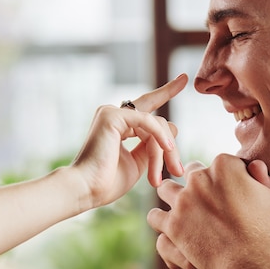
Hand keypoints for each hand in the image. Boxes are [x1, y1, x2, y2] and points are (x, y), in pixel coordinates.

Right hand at [72, 74, 186, 207]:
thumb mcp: (137, 163)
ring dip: (163, 152)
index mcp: (119, 125)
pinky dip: (159, 136)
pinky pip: (148, 121)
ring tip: (157, 178)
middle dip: (171, 147)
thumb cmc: (107, 183)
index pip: (147, 106)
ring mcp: (112, 112)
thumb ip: (152, 146)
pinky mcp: (112, 115)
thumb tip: (173, 128)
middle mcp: (115, 115)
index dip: (166, 91)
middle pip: (158, 122)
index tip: (183, 78)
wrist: (85, 190)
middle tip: (178, 171)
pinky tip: (166, 148)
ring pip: (156, 125)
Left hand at [148, 154, 269, 268]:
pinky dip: (163, 222)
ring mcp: (182, 202)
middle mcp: (199, 179)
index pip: (219, 163)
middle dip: (198, 184)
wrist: (257, 266)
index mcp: (225, 165)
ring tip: (183, 210)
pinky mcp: (172, 226)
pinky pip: (156, 217)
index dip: (226, 177)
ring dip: (174, 198)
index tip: (231, 191)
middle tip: (206, 200)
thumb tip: (258, 167)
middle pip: (191, 173)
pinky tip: (172, 227)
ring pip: (166, 190)